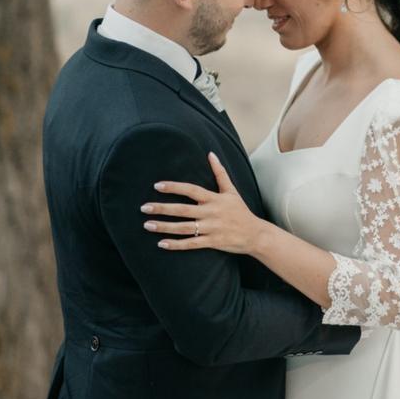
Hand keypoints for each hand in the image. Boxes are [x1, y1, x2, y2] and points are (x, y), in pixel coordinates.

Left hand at [144, 153, 262, 254]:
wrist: (255, 234)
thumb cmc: (241, 211)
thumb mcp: (231, 191)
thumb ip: (220, 173)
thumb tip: (211, 153)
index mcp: (214, 199)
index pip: (191, 190)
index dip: (174, 187)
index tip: (157, 186)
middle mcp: (211, 213)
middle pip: (183, 210)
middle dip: (162, 208)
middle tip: (144, 208)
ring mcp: (211, 229)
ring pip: (184, 228)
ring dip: (164, 227)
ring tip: (147, 225)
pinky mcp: (212, 242)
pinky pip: (191, 244)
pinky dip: (176, 244)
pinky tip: (161, 243)